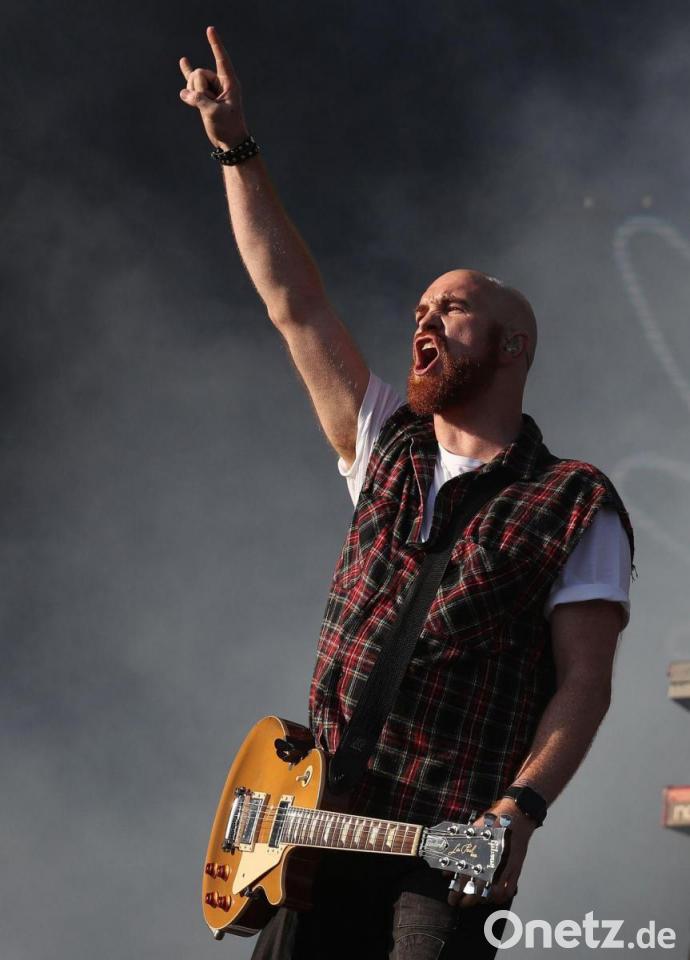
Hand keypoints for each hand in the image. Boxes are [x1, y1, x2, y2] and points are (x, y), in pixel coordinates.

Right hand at [179, 26, 249, 149]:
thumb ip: (199, 100)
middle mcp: (220, 82)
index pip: (221, 59)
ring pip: (193, 81)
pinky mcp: (204, 96)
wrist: (229, 142)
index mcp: (229, 83)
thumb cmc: (228, 128)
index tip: (210, 29)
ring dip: (194, 94)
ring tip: (205, 108)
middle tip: (210, 105)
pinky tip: (183, 61)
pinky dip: (187, 72)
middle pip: (199, 73)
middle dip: (198, 88)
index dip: (215, 44)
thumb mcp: (214, 114)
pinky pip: (193, 81)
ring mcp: (211, 88)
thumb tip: (184, 93)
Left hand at [444, 799, 535, 908]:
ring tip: (475, 902)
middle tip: (460, 904)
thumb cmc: (493, 821)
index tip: (452, 898)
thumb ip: (459, 850)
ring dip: (482, 900)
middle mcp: (492, 862)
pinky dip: (501, 897)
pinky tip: (494, 898)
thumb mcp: (473, 831)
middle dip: (467, 900)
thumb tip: (447, 868)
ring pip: (493, 893)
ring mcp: (506, 867)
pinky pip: (509, 890)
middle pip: (478, 889)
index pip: (465, 878)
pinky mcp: (516, 868)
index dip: (457, 891)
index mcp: (480, 852)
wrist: (517, 815)